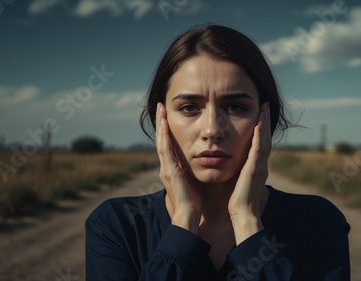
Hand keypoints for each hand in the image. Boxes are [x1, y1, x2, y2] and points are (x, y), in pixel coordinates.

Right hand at [156, 102, 201, 232]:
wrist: (188, 217)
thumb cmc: (193, 203)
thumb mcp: (192, 182)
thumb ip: (192, 172)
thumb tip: (200, 161)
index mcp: (172, 169)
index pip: (168, 144)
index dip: (166, 130)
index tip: (167, 115)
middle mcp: (166, 167)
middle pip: (162, 140)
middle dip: (161, 122)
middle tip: (160, 106)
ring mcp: (166, 169)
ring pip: (161, 141)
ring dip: (161, 125)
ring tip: (161, 109)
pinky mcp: (170, 172)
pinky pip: (165, 150)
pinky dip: (164, 136)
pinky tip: (165, 124)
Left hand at [228, 102, 271, 243]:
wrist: (243, 215)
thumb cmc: (239, 203)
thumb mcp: (240, 183)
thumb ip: (240, 173)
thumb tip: (236, 167)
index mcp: (257, 167)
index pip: (261, 144)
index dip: (261, 129)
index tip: (260, 115)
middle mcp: (261, 165)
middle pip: (265, 138)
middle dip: (265, 122)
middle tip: (265, 106)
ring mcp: (260, 167)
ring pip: (264, 141)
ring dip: (264, 124)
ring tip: (263, 109)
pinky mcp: (255, 170)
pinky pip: (259, 149)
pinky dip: (260, 136)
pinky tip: (258, 125)